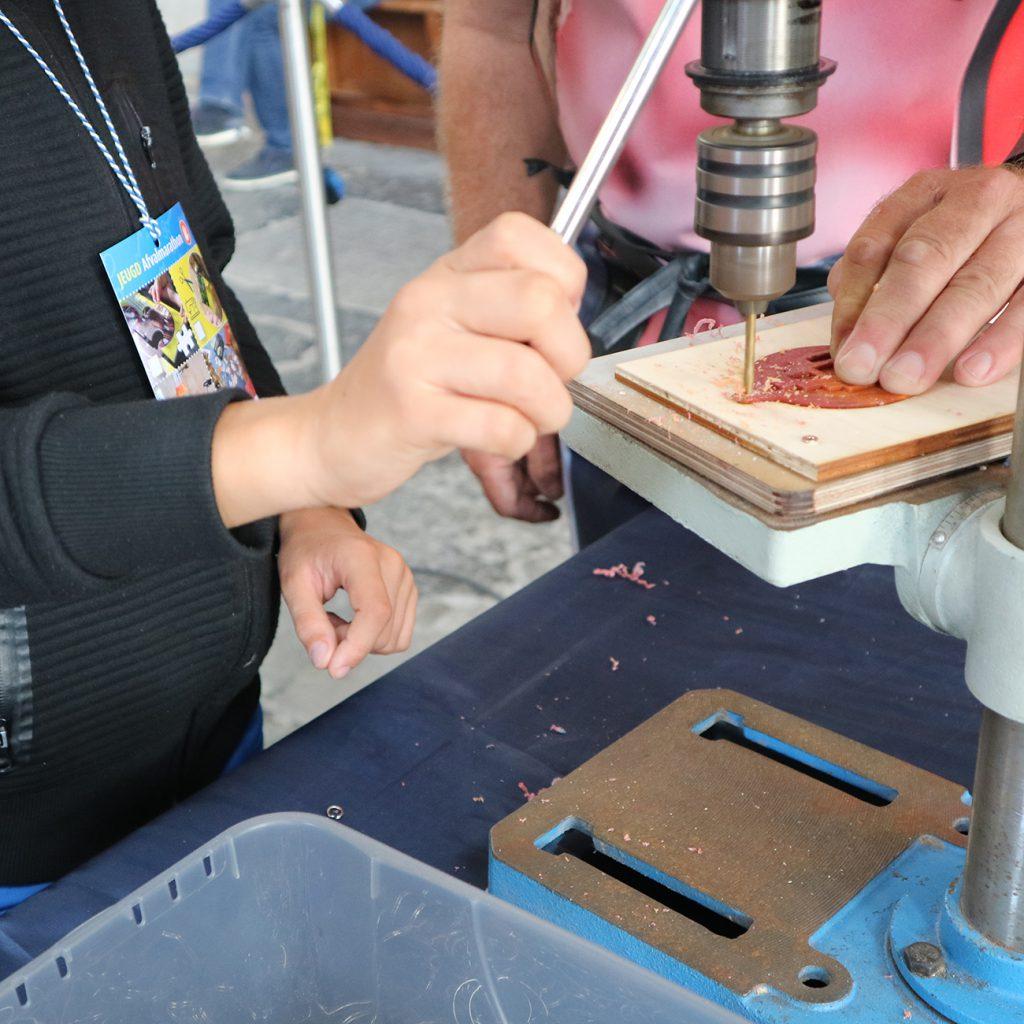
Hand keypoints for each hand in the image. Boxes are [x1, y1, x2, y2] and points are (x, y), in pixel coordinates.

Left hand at [278, 507, 416, 678]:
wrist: (323, 527)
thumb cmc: (306, 551)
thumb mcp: (293, 585)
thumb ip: (308, 623)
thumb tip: (325, 662)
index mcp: (362, 558)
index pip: (375, 611)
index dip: (358, 646)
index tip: (334, 669)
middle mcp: (393, 565)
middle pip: (384, 630)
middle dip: (350, 643)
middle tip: (323, 625)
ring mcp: (406, 577)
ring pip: (394, 638)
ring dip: (362, 641)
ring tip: (337, 619)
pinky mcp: (409, 589)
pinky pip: (400, 635)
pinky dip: (375, 638)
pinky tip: (354, 618)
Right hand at [304, 212, 588, 508]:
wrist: (333, 435)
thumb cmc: (410, 386)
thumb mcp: (453, 327)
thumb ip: (509, 309)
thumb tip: (575, 315)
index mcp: (447, 273)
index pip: (519, 236)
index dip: (563, 279)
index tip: (552, 322)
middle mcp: (429, 302)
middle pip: (540, 300)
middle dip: (569, 354)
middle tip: (551, 381)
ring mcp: (416, 354)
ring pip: (526, 372)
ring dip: (549, 410)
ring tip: (531, 420)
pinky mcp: (412, 411)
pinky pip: (500, 425)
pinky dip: (517, 442)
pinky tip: (499, 440)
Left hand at [830, 165, 1023, 394]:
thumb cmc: (964, 232)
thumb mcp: (913, 234)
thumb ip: (874, 274)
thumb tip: (847, 329)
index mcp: (928, 193)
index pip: (877, 244)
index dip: (854, 300)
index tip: (842, 349)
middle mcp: (979, 201)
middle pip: (926, 259)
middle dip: (888, 319)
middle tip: (862, 366)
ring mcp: (1023, 229)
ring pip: (977, 283)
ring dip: (936, 337)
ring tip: (907, 377)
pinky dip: (1000, 341)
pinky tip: (971, 370)